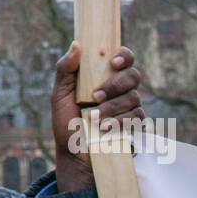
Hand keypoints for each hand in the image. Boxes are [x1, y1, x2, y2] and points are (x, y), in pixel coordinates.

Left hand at [50, 42, 144, 192]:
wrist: (72, 153)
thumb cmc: (65, 121)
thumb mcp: (59, 94)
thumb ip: (65, 69)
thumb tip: (76, 44)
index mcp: (104, 76)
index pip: (124, 57)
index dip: (124, 55)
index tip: (112, 62)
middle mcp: (120, 89)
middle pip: (133, 75)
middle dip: (115, 85)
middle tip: (95, 96)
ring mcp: (129, 107)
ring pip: (134, 97)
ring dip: (112, 107)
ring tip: (92, 118)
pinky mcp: (134, 126)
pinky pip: (137, 118)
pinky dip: (119, 122)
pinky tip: (104, 128)